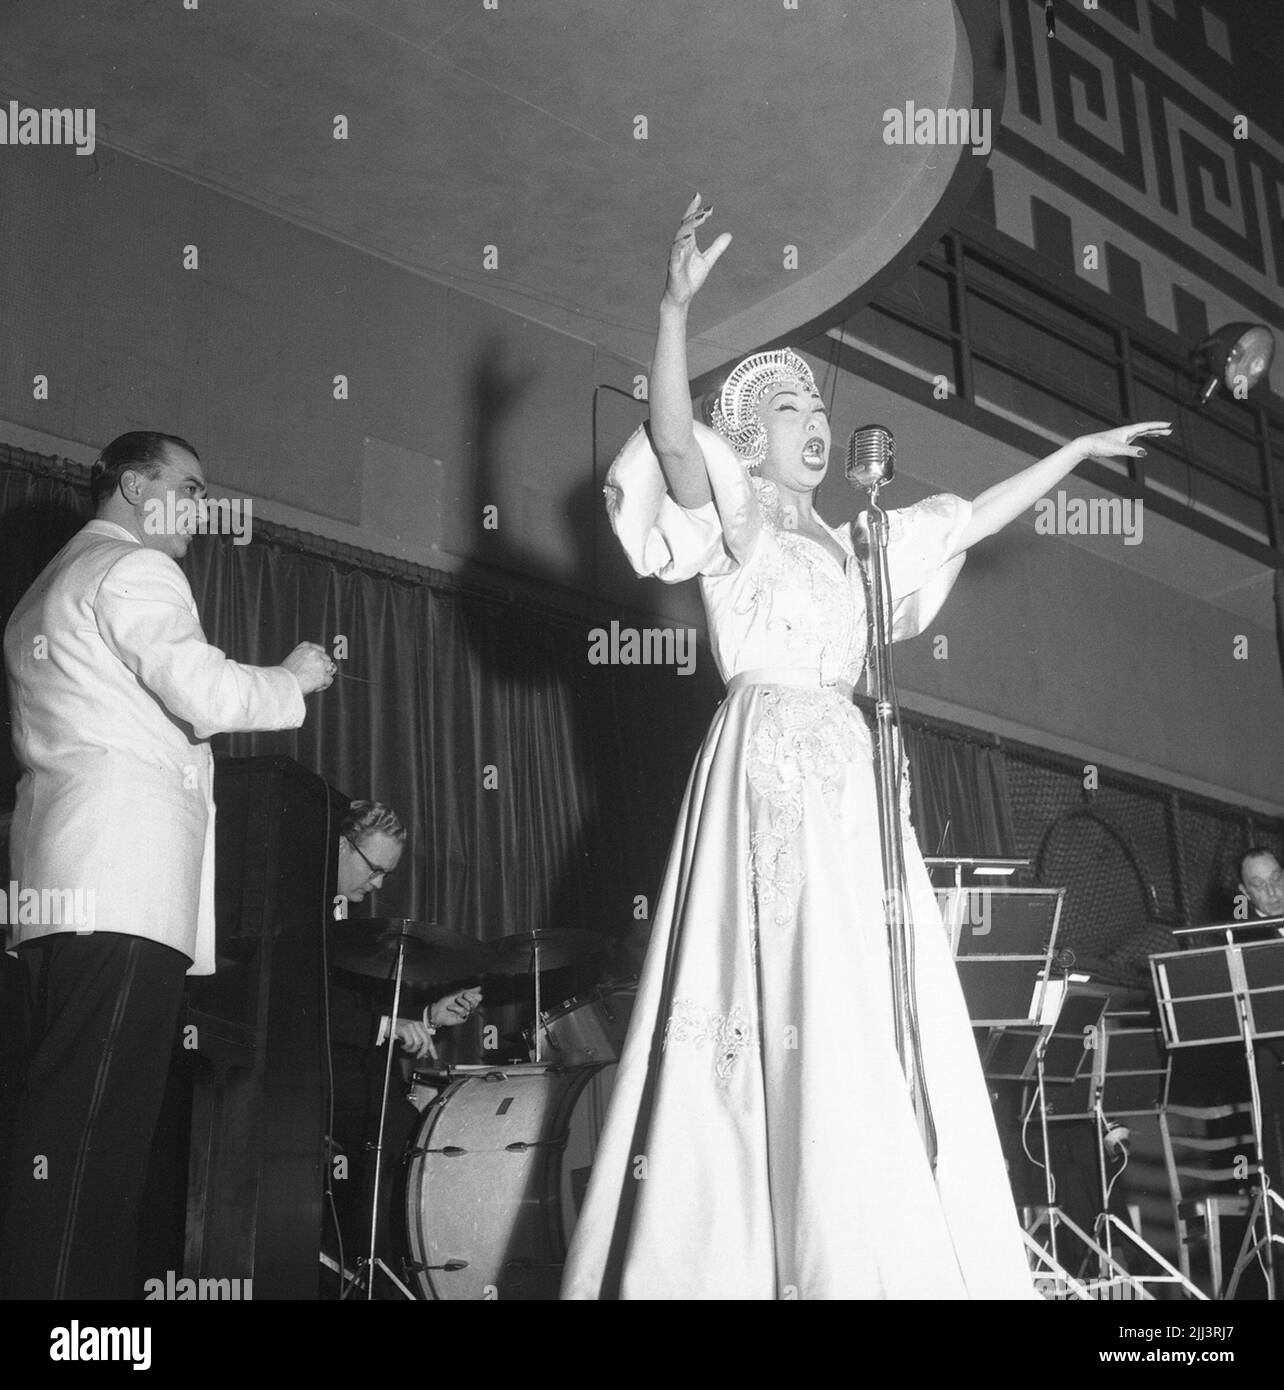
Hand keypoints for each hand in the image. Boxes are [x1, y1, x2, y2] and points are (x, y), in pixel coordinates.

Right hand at [282, 642, 334, 694]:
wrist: (283, 683)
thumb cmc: (283, 676)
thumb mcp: (291, 661)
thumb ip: (303, 659)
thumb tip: (311, 666)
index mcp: (304, 648)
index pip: (319, 649)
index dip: (320, 657)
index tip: (318, 663)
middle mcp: (314, 653)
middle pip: (326, 659)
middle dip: (322, 668)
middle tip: (312, 677)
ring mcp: (320, 663)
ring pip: (330, 669)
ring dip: (324, 676)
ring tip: (313, 683)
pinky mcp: (323, 675)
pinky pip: (329, 680)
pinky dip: (323, 685)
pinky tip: (313, 687)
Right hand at [393, 1019, 437, 1060]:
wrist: (386, 1025)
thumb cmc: (397, 1031)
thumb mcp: (410, 1036)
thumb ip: (418, 1043)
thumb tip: (425, 1053)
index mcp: (420, 1026)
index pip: (429, 1038)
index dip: (432, 1049)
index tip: (435, 1057)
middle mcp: (417, 1025)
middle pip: (426, 1041)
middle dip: (423, 1051)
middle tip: (418, 1056)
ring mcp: (412, 1026)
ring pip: (418, 1043)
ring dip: (412, 1049)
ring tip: (406, 1048)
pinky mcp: (405, 1029)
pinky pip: (410, 1042)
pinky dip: (406, 1047)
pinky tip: (403, 1045)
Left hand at [429, 987, 482, 1028]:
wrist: (437, 1009)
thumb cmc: (446, 1001)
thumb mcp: (457, 993)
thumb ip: (469, 991)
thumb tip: (480, 987)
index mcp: (468, 1000)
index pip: (478, 997)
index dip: (475, 995)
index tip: (467, 992)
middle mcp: (468, 1006)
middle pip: (476, 1003)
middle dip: (471, 998)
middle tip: (464, 995)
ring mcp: (465, 1013)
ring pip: (469, 1007)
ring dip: (461, 1002)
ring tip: (455, 1001)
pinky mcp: (462, 1019)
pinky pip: (463, 1013)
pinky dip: (456, 1008)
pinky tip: (450, 1007)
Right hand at [663, 193, 731, 308]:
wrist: (681, 297)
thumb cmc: (690, 278)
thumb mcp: (708, 261)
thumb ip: (717, 247)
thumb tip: (729, 234)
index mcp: (688, 242)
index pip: (689, 221)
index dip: (694, 208)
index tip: (699, 195)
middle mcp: (680, 245)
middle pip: (685, 224)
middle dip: (694, 214)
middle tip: (707, 208)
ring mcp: (675, 255)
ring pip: (680, 235)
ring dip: (690, 226)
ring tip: (700, 218)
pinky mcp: (673, 266)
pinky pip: (675, 252)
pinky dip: (680, 244)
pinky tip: (688, 237)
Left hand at [1072, 421, 1170, 464]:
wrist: (1087, 446)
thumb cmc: (1100, 446)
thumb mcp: (1117, 449)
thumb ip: (1131, 451)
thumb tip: (1144, 453)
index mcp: (1127, 430)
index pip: (1146, 426)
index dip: (1158, 425)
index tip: (1169, 424)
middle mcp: (1126, 431)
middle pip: (1145, 429)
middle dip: (1158, 429)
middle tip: (1170, 430)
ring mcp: (1123, 436)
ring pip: (1140, 433)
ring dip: (1151, 433)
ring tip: (1161, 434)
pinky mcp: (1119, 441)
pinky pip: (1134, 438)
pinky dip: (1141, 438)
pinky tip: (1143, 441)